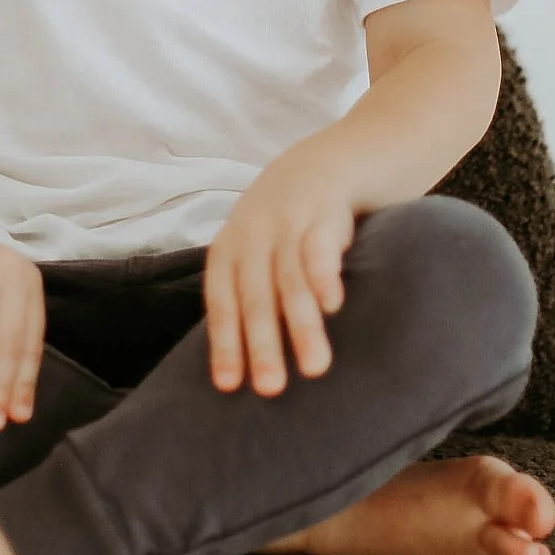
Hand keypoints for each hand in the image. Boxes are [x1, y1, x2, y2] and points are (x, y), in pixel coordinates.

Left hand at [202, 144, 356, 396]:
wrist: (319, 165)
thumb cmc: (278, 229)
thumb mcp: (251, 252)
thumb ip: (246, 297)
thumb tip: (240, 369)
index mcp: (229, 250)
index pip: (222, 302)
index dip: (225, 344)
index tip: (230, 387)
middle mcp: (253, 237)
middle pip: (255, 296)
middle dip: (263, 344)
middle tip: (270, 389)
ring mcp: (288, 225)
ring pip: (291, 279)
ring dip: (302, 325)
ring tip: (315, 368)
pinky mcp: (323, 215)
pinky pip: (321, 247)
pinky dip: (324, 275)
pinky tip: (333, 305)